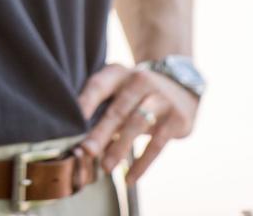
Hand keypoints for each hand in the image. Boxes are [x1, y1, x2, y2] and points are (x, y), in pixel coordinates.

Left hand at [75, 63, 198, 186]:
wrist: (180, 85)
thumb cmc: (136, 93)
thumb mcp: (118, 89)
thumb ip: (100, 108)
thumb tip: (79, 141)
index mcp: (119, 74)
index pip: (98, 86)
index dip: (85, 102)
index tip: (73, 122)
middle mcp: (140, 81)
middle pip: (117, 110)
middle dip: (101, 132)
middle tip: (86, 151)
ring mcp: (161, 99)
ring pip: (137, 125)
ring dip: (120, 148)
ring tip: (106, 167)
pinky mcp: (177, 118)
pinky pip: (157, 145)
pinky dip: (142, 164)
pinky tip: (129, 178)